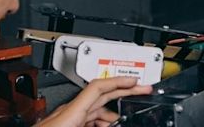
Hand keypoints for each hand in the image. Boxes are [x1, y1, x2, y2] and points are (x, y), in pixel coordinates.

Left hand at [36, 77, 151, 126]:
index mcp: (71, 110)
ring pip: (94, 110)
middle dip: (122, 92)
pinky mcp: (62, 126)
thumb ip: (97, 123)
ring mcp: (64, 118)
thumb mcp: (74, 125)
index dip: (121, 81)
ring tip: (122, 120)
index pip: (100, 86)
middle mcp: (67, 111)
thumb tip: (115, 123)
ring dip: (111, 114)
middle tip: (141, 90)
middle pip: (100, 95)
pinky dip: (99, 122)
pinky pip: (85, 119)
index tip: (138, 82)